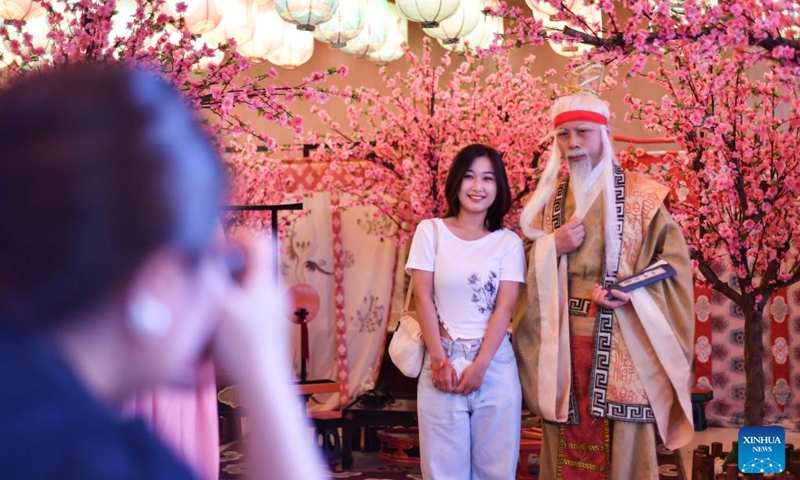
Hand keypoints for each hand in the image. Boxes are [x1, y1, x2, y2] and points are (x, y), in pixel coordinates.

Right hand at [212, 235, 288, 380]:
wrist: (261, 384)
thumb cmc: (240, 346)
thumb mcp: (218, 306)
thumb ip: (210, 276)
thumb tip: (203, 250)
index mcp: (266, 281)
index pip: (260, 241)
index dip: (237, 237)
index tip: (215, 249)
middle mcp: (275, 291)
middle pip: (252, 263)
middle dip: (228, 265)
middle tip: (207, 278)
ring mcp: (274, 310)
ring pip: (249, 285)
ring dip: (229, 287)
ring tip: (209, 303)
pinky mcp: (269, 326)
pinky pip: (250, 303)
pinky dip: (233, 306)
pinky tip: (218, 323)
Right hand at [431, 361, 457, 392]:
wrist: (439, 361)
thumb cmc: (447, 366)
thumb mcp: (454, 372)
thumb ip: (455, 380)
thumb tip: (454, 385)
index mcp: (447, 380)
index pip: (449, 390)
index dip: (450, 390)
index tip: (451, 388)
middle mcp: (441, 382)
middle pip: (444, 390)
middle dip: (446, 389)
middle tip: (448, 386)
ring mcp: (437, 381)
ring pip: (439, 389)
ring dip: (442, 388)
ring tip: (444, 385)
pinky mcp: (433, 379)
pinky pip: (435, 385)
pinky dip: (437, 386)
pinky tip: (440, 383)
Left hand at [453, 362, 487, 394]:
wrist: (480, 367)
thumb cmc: (471, 368)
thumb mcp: (463, 373)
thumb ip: (460, 380)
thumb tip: (457, 385)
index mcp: (465, 383)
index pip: (458, 391)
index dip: (456, 391)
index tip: (455, 389)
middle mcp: (470, 386)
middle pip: (464, 393)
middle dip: (461, 392)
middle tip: (460, 388)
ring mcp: (475, 387)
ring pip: (469, 393)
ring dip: (466, 391)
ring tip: (465, 387)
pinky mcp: (479, 386)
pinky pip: (474, 391)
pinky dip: (471, 390)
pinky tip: (470, 386)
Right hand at [554, 218, 584, 255]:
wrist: (554, 247)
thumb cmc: (557, 236)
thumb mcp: (561, 227)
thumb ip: (570, 222)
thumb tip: (577, 216)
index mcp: (565, 228)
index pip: (577, 222)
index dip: (578, 221)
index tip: (577, 222)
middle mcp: (570, 234)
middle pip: (581, 227)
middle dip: (579, 227)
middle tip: (576, 228)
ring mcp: (573, 240)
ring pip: (583, 233)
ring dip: (580, 232)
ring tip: (576, 233)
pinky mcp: (576, 245)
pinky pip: (582, 239)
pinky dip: (580, 238)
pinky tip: (576, 238)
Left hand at [592, 285, 630, 309]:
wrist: (625, 296)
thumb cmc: (625, 297)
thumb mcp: (625, 296)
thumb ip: (619, 294)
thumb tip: (611, 291)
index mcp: (610, 305)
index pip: (601, 301)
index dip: (601, 295)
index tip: (606, 291)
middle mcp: (605, 304)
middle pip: (596, 300)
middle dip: (598, 292)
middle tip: (604, 289)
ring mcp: (603, 301)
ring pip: (594, 297)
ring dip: (596, 290)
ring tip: (601, 287)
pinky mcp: (601, 298)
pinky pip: (594, 294)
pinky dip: (595, 289)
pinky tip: (597, 285)